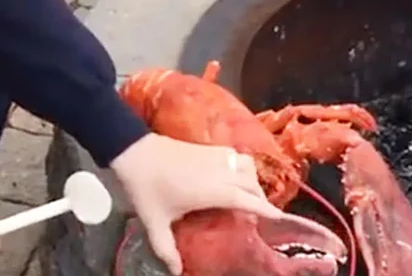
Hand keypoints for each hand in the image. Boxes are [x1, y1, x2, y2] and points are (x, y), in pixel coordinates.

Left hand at [108, 133, 285, 274]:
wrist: (132, 151)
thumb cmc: (146, 187)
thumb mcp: (154, 221)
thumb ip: (167, 248)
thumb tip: (176, 271)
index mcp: (212, 191)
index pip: (248, 200)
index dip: (265, 209)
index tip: (278, 218)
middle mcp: (219, 172)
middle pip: (252, 183)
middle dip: (261, 197)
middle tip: (259, 213)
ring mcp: (213, 156)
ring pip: (246, 164)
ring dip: (253, 178)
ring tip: (248, 193)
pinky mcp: (206, 147)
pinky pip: (235, 154)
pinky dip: (241, 165)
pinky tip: (233, 175)